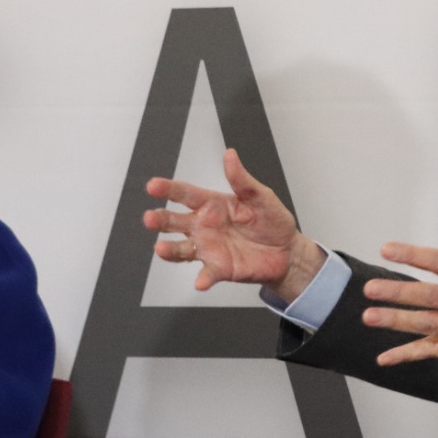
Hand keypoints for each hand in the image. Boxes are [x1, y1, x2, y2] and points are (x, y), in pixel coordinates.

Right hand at [144, 149, 324, 299]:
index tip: (152, 186)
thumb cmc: (272, 221)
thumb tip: (230, 155)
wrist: (288, 251)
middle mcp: (203, 226)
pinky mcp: (219, 268)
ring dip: (170, 250)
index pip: (185, 194)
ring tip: (161, 249)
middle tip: (150, 218)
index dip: (168, 189)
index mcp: (212, 205)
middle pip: (174, 222)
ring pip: (181, 249)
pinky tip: (200, 282)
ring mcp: (208, 248)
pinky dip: (203, 278)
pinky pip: (207, 274)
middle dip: (160, 220)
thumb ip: (243, 180)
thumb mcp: (261, 197)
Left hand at [360, 211, 437, 386]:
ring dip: (396, 321)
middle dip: (397, 292)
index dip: (412, 254)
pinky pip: (433, 351)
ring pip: (426, 324)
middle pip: (428, 296)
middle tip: (370, 288)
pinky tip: (386, 357)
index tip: (387, 249)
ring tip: (370, 316)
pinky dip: (409, 355)